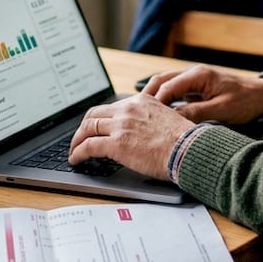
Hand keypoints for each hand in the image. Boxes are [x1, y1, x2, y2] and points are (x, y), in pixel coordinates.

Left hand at [68, 94, 193, 179]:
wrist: (188, 149)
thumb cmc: (184, 140)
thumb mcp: (166, 119)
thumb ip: (150, 119)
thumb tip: (142, 131)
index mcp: (140, 101)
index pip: (111, 107)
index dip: (98, 118)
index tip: (95, 127)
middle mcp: (128, 109)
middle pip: (94, 115)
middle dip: (83, 128)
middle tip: (79, 138)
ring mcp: (120, 126)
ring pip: (87, 129)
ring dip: (77, 141)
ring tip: (74, 151)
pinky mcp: (116, 144)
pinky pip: (88, 146)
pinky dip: (78, 153)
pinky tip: (76, 160)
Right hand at [142, 64, 262, 124]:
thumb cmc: (245, 101)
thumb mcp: (221, 111)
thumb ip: (196, 114)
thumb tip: (172, 120)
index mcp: (198, 75)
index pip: (167, 86)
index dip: (153, 102)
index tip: (144, 117)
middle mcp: (193, 73)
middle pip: (161, 80)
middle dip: (146, 96)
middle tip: (134, 112)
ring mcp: (194, 79)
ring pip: (166, 84)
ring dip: (154, 97)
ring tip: (142, 113)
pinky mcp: (197, 87)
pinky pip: (175, 90)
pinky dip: (164, 99)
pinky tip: (159, 114)